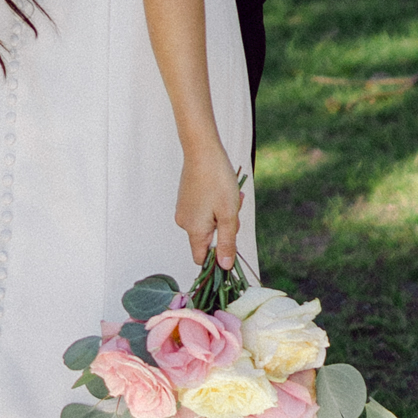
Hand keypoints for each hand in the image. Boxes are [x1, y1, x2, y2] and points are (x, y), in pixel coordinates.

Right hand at [175, 142, 242, 267]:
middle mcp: (184, 223)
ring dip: (222, 214)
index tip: (231, 243)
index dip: (216, 257)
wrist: (202, 150)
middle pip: (208, 239)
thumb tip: (225, 267)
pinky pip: (203, 211)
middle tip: (234, 208)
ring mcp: (184, 210)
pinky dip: (215, 205)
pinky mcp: (186, 199)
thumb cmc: (217, 181)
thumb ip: (227, 243)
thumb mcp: (228, 215)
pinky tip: (222, 189)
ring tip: (230, 195)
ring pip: (208, 223)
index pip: (201, 259)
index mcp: (194, 230)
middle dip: (224, 228)